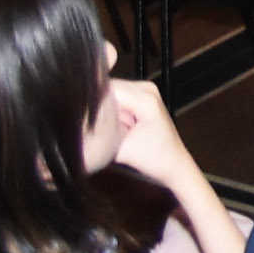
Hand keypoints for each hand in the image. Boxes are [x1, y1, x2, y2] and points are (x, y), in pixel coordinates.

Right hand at [93, 77, 206, 195]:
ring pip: (109, 93)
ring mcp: (144, 90)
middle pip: (107, 88)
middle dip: (99, 107)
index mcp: (145, 97)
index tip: (86, 120)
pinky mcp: (140, 97)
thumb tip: (79, 125)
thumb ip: (101, 134)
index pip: (105, 88)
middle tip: (104, 128)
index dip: (91, 103)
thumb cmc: (155, 159)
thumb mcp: (121, 150)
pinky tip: (120, 126)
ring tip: (116, 129)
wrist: (174, 164)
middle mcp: (145, 88)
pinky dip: (113, 112)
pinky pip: (116, 99)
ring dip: (105, 111)